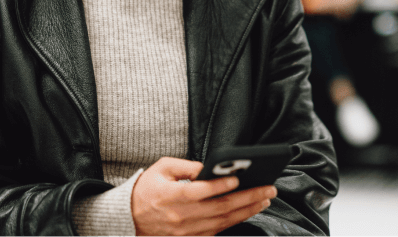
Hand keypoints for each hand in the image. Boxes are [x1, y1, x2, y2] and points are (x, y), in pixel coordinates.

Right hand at [131, 157, 276, 236]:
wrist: (129, 218)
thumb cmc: (146, 189)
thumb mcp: (161, 168)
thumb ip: (186, 166)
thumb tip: (210, 167)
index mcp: (172, 196)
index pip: (200, 191)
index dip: (220, 185)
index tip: (239, 178)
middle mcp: (181, 217)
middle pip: (220, 209)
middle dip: (247, 198)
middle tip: (268, 188)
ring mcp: (187, 232)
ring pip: (223, 222)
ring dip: (247, 211)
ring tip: (264, 199)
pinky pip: (217, 232)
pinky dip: (234, 222)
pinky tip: (248, 212)